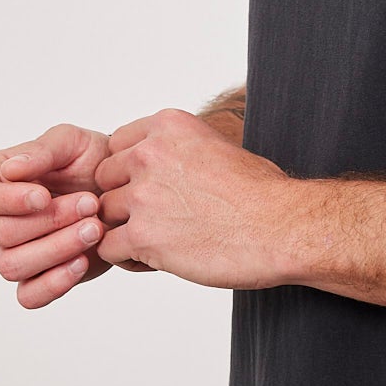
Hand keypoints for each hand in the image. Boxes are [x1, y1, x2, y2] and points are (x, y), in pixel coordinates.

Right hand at [0, 123, 149, 310]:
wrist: (123, 187)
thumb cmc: (89, 159)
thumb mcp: (69, 141)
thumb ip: (41, 152)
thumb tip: (10, 170)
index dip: (4, 202)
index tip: (43, 196)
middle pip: (2, 234)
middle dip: (49, 221)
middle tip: (89, 204)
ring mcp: (15, 251)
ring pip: (13, 267)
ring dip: (57, 248)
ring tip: (95, 228)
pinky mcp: (40, 276)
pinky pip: (29, 296)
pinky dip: (54, 283)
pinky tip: (82, 261)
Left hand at [95, 107, 290, 288]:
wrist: (281, 228)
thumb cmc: (262, 194)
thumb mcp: (219, 146)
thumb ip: (179, 150)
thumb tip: (160, 164)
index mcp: (169, 126)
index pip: (116, 145)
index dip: (129, 171)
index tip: (150, 186)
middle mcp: (150, 154)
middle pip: (105, 179)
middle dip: (122, 199)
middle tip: (152, 217)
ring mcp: (143, 195)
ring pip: (104, 214)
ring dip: (124, 229)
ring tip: (156, 241)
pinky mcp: (143, 236)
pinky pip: (107, 247)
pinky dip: (126, 257)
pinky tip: (154, 259)